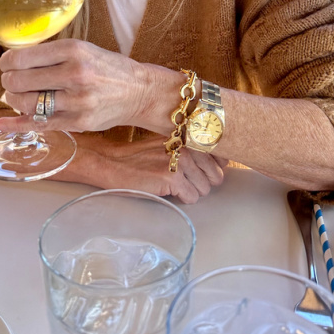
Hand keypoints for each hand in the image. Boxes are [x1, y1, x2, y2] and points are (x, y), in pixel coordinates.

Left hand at [0, 39, 176, 133]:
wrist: (140, 91)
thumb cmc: (107, 68)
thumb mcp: (84, 49)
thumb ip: (52, 54)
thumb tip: (13, 60)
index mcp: (74, 50)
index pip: (23, 57)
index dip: (7, 61)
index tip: (7, 63)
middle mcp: (75, 74)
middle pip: (20, 80)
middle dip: (8, 81)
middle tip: (10, 80)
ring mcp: (77, 101)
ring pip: (27, 103)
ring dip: (13, 99)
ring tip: (16, 95)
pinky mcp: (79, 123)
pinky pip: (40, 124)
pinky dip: (16, 125)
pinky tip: (2, 124)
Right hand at [57, 134, 227, 204]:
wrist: (111, 161)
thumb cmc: (140, 155)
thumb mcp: (169, 143)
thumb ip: (193, 148)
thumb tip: (221, 164)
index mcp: (189, 135)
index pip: (222, 158)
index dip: (210, 170)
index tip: (196, 171)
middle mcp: (188, 145)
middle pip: (216, 177)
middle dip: (201, 183)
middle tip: (180, 179)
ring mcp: (181, 161)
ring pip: (204, 189)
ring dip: (190, 191)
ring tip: (170, 183)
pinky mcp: (172, 178)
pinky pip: (191, 198)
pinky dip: (181, 198)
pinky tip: (165, 188)